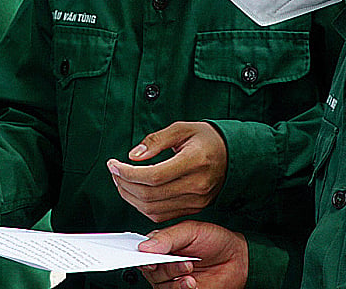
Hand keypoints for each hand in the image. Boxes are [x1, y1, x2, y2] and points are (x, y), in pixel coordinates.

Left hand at [107, 122, 226, 221]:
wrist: (232, 155)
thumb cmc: (206, 138)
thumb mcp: (181, 129)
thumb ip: (156, 140)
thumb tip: (133, 156)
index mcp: (195, 161)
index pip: (154, 176)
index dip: (128, 172)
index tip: (113, 164)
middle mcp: (197, 185)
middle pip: (150, 194)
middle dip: (124, 184)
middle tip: (114, 171)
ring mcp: (197, 201)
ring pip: (153, 209)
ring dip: (130, 197)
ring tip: (121, 181)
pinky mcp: (194, 209)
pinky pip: (162, 215)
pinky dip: (143, 206)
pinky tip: (135, 192)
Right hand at [137, 222, 246, 288]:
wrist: (237, 258)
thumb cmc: (214, 240)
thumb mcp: (191, 231)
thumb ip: (167, 237)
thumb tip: (144, 246)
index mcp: (161, 245)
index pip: (141, 252)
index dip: (141, 257)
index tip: (150, 260)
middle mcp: (163, 263)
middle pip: (150, 271)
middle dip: (166, 269)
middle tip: (185, 262)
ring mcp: (172, 279)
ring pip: (160, 286)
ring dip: (174, 281)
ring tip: (191, 272)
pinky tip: (192, 282)